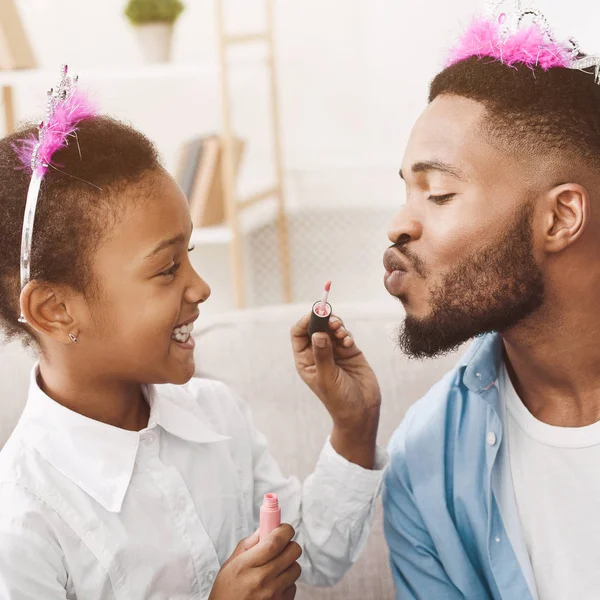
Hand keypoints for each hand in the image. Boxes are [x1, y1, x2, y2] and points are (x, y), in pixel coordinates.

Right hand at [209, 524, 301, 599]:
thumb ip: (248, 544)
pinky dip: (287, 582)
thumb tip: (264, 528)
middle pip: (293, 551)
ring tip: (275, 568)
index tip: (284, 528)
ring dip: (288, 564)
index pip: (275, 541)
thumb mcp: (230, 564)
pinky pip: (294, 585)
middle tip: (280, 546)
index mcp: (247, 565)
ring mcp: (273, 594)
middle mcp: (262, 579)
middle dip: (289, 544)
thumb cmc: (226, 591)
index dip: (284, 530)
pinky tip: (274, 584)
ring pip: (296, 567)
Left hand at [291, 314, 380, 467]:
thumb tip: (318, 333)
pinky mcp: (350, 351)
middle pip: (316, 326)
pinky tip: (349, 342)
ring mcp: (334, 351)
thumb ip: (323, 354)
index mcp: (305, 359)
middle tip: (333, 320)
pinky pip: (345, 334)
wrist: (361, 412)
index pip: (299, 333)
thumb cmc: (339, 400)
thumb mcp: (327, 378)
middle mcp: (317, 352)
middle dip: (323, 319)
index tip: (316, 313)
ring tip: (341, 332)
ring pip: (331, 327)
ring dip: (337, 325)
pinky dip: (347, 334)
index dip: (305, 321)